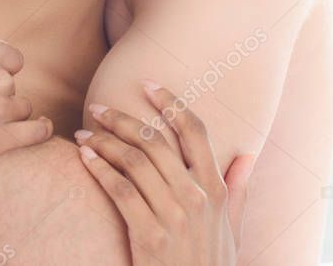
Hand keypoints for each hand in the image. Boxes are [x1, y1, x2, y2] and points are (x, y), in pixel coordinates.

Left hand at [74, 82, 254, 264]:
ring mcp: (173, 216)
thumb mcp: (231, 227)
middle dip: (122, 118)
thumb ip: (237, 190)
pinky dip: (98, 168)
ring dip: (103, 141)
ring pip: (133, 161)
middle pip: (156, 142)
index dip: (172, 103)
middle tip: (98, 107)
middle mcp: (196, 197)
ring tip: (85, 133)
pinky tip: (84, 157)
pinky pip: (119, 190)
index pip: (196, 133)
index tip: (149, 84)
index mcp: (216, 190)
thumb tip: (247, 157)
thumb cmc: (210, 262)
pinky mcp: (149, 235)